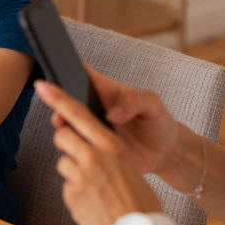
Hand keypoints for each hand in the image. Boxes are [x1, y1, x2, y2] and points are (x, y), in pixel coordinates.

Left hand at [35, 80, 162, 224]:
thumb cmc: (142, 201)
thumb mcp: (130, 165)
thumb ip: (108, 150)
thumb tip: (89, 142)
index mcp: (111, 146)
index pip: (78, 114)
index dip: (58, 98)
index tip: (42, 86)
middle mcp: (93, 158)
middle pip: (63, 135)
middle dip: (67, 141)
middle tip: (80, 153)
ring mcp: (80, 178)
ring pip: (62, 162)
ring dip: (73, 170)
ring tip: (95, 187)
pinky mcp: (71, 197)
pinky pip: (66, 186)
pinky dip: (77, 192)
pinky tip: (93, 202)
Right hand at [52, 67, 181, 179]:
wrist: (165, 153)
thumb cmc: (158, 122)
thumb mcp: (153, 105)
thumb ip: (135, 101)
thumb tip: (113, 113)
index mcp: (108, 91)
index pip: (83, 75)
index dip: (69, 71)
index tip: (59, 76)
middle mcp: (96, 110)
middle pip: (69, 101)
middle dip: (59, 105)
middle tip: (59, 114)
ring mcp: (93, 130)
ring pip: (69, 125)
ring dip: (64, 128)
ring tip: (65, 131)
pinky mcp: (94, 149)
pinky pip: (78, 148)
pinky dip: (74, 149)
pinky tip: (77, 151)